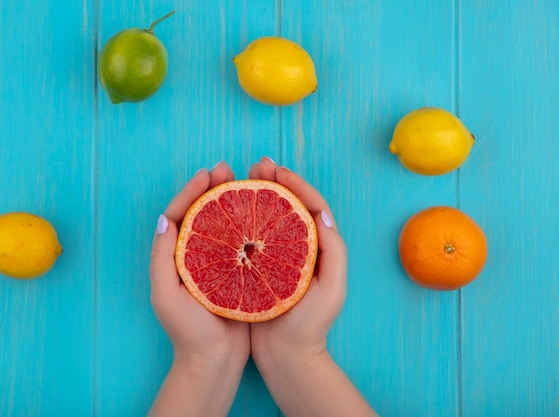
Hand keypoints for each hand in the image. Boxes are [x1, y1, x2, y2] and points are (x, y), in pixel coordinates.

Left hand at [148, 162, 249, 416]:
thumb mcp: (166, 295)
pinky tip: (261, 211)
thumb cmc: (187, 331)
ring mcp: (217, 262)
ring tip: (244, 180)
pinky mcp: (237, 272)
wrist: (213, 361)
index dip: (191, 190)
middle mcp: (195, 255)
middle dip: (212, 187)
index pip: (180, 213)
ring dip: (232, 199)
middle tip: (226, 168)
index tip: (206, 174)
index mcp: (175, 256)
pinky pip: (242, 241)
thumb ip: (162, 258)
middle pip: (202, 211)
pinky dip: (249, 223)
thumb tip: (165, 218)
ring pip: (223, 222)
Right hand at [248, 158, 375, 416]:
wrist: (287, 357)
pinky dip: (241, 221)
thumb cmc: (311, 326)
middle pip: (287, 205)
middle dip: (274, 181)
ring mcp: (275, 258)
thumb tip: (323, 215)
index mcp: (317, 248)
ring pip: (267, 217)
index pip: (310, 205)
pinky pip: (249, 238)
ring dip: (256, 194)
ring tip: (242, 177)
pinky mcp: (257, 269)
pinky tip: (227, 210)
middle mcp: (297, 248)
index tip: (277, 170)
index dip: (295, 184)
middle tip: (257, 165)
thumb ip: (334, 252)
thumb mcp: (332, 291)